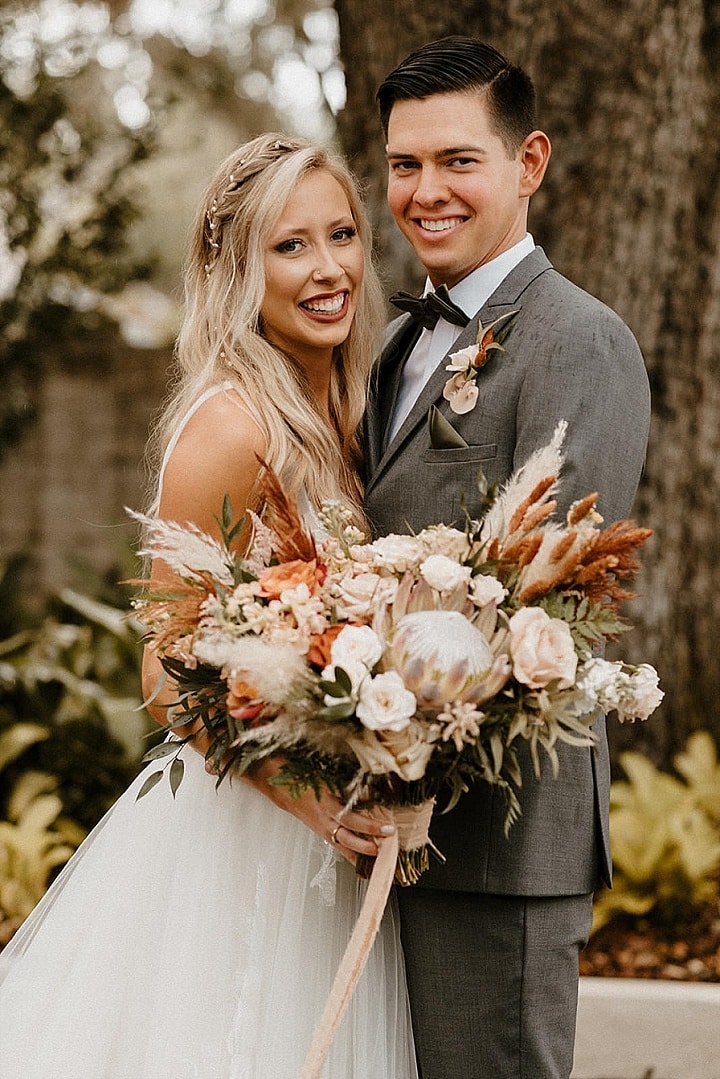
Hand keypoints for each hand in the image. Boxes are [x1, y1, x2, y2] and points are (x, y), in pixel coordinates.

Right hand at [243, 757, 394, 865]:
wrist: (278, 785)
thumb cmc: (303, 777)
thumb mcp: (326, 777)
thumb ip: (348, 787)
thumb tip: (374, 793)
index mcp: (326, 804)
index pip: (351, 818)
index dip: (370, 823)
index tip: (388, 825)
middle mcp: (324, 820)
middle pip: (349, 836)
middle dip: (371, 841)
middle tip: (391, 840)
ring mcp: (322, 828)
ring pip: (345, 846)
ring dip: (364, 853)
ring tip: (384, 859)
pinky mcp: (322, 833)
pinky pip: (340, 848)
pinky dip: (354, 856)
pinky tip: (366, 866)